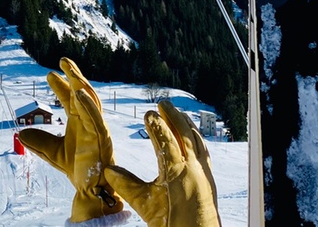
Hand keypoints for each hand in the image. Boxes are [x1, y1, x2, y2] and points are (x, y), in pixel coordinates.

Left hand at [19, 57, 124, 222]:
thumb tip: (20, 132)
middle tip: (63, 60)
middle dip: (74, 76)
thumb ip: (38, 142)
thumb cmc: (78, 169)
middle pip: (82, 93)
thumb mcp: (52, 153)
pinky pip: (96, 118)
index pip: (70, 99)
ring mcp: (97, 128)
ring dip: (81, 84)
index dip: (61, 86)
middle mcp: (89, 121)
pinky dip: (88, 105)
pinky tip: (78, 93)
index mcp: (80, 122)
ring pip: (91, 101)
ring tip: (70, 71)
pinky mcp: (102, 138)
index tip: (49, 75)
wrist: (91, 190)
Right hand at [105, 100, 220, 226]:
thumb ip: (127, 186)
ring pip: (197, 140)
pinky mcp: (209, 179)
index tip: (147, 113)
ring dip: (186, 124)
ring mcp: (204, 173)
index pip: (166, 140)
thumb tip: (108, 171)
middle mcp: (193, 168)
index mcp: (176, 172)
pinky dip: (196, 138)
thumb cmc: (171, 225)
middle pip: (184, 134)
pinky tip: (192, 138)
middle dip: (174, 116)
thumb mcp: (145, 206)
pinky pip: (204, 151)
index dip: (156, 125)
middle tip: (163, 103)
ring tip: (178, 114)